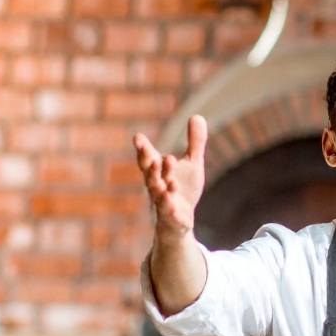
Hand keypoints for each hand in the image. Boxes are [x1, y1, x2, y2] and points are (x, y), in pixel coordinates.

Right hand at [134, 115, 207, 242]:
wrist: (180, 219)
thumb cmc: (182, 188)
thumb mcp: (192, 163)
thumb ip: (195, 142)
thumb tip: (197, 115)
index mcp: (158, 172)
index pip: (148, 160)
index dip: (143, 150)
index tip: (138, 138)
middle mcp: (157, 187)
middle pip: (151, 177)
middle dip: (153, 168)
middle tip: (157, 158)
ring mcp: (163, 204)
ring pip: (160, 196)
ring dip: (164, 189)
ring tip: (171, 182)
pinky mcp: (173, 218)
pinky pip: (170, 215)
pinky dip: (171, 211)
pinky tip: (173, 207)